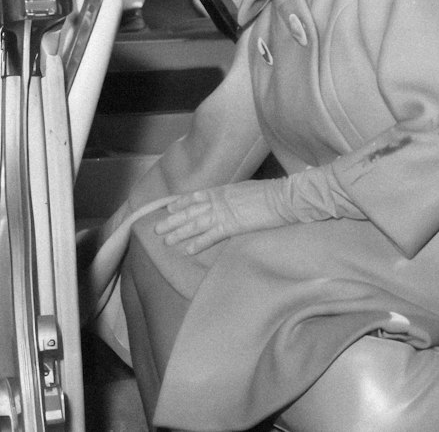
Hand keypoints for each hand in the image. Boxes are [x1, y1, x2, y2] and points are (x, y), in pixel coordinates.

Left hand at [154, 181, 289, 255]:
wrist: (281, 197)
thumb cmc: (268, 192)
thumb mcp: (246, 189)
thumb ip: (233, 195)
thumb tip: (227, 200)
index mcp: (222, 190)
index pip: (195, 196)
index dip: (180, 203)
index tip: (168, 208)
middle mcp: (218, 201)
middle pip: (190, 211)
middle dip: (173, 220)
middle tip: (157, 229)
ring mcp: (224, 213)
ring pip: (195, 224)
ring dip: (179, 233)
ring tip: (166, 241)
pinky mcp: (231, 226)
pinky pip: (211, 236)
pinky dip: (198, 243)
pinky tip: (188, 250)